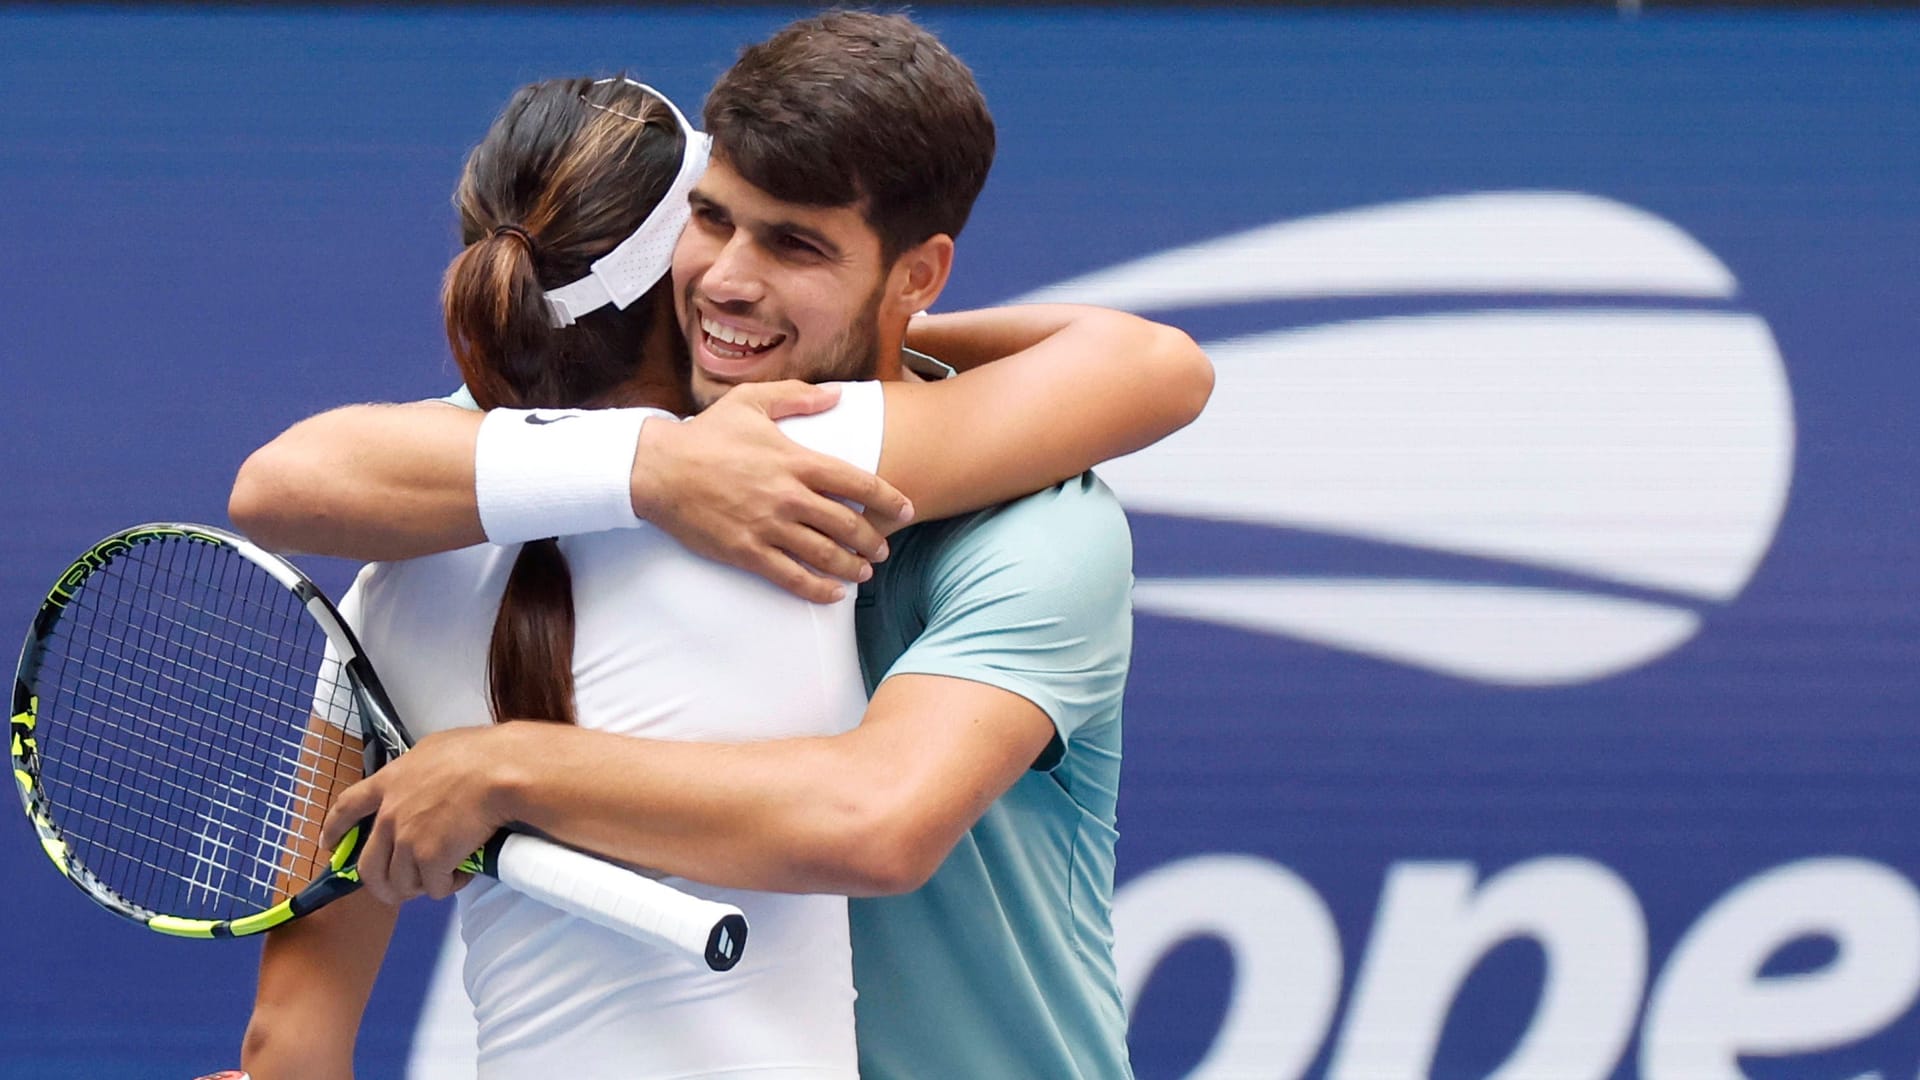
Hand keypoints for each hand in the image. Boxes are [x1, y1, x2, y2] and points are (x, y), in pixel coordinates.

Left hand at [320, 726, 514, 904]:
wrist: (499, 772)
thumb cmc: (479, 753)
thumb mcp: (434, 749)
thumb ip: (418, 772)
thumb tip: (425, 782)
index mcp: (389, 782)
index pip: (347, 808)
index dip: (335, 830)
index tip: (329, 845)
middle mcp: (390, 814)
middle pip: (368, 865)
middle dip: (382, 884)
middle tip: (400, 887)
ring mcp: (407, 840)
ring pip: (399, 884)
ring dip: (419, 887)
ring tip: (440, 879)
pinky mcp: (429, 860)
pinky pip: (434, 888)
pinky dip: (447, 886)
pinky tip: (462, 874)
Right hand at [631, 381, 914, 602]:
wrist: (659, 469)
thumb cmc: (706, 434)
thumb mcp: (752, 402)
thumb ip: (798, 397)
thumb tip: (837, 394)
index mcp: (797, 460)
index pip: (859, 483)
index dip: (890, 500)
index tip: (907, 510)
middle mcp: (789, 496)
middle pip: (849, 525)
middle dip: (874, 540)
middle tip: (882, 547)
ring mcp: (769, 527)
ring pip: (826, 555)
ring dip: (853, 566)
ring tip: (864, 571)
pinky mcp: (747, 552)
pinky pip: (792, 577)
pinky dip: (818, 590)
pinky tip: (833, 594)